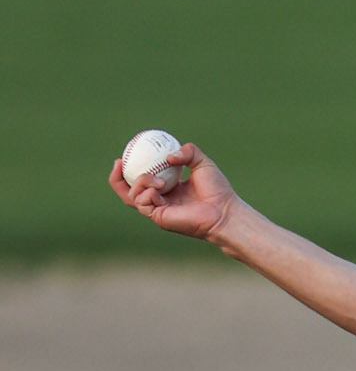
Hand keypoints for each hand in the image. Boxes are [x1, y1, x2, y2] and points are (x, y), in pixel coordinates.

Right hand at [108, 141, 237, 241]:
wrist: (224, 210)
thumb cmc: (217, 189)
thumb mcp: (202, 163)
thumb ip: (188, 152)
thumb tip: (169, 156)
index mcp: (168, 188)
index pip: (142, 179)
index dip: (130, 168)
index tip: (126, 153)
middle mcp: (160, 200)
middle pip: (128, 192)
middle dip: (117, 179)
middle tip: (118, 162)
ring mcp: (158, 210)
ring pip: (133, 196)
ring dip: (140, 182)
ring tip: (157, 179)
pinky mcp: (159, 218)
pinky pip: (142, 203)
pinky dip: (146, 193)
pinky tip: (159, 188)